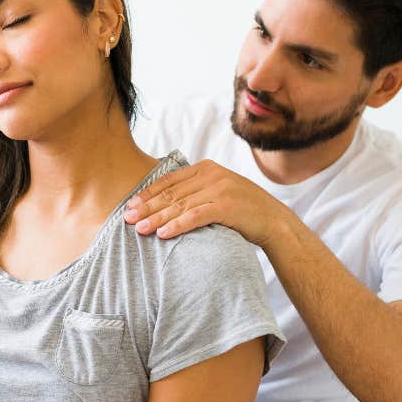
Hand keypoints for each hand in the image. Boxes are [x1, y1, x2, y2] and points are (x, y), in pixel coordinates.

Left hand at [123, 158, 288, 248]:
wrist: (274, 221)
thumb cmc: (241, 210)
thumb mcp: (217, 192)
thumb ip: (195, 190)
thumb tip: (163, 201)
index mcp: (206, 168)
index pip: (169, 180)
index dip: (148, 193)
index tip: (131, 205)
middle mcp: (212, 175)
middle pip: (171, 194)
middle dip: (147, 207)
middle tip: (127, 219)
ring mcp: (220, 190)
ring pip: (180, 205)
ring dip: (157, 218)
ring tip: (139, 229)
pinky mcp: (227, 207)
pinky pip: (195, 217)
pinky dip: (177, 225)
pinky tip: (163, 234)